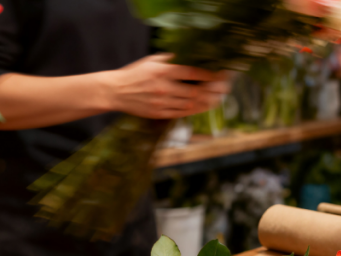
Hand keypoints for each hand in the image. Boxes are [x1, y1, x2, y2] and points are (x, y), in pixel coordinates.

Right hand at [105, 54, 230, 118]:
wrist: (116, 91)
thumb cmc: (136, 73)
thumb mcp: (152, 60)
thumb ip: (172, 60)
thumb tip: (192, 58)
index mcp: (163, 70)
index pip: (192, 72)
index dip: (209, 75)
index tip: (221, 75)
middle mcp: (164, 86)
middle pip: (195, 91)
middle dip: (213, 91)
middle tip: (224, 90)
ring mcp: (162, 102)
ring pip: (190, 104)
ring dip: (207, 103)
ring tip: (218, 100)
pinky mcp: (158, 113)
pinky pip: (181, 113)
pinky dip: (194, 111)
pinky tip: (203, 108)